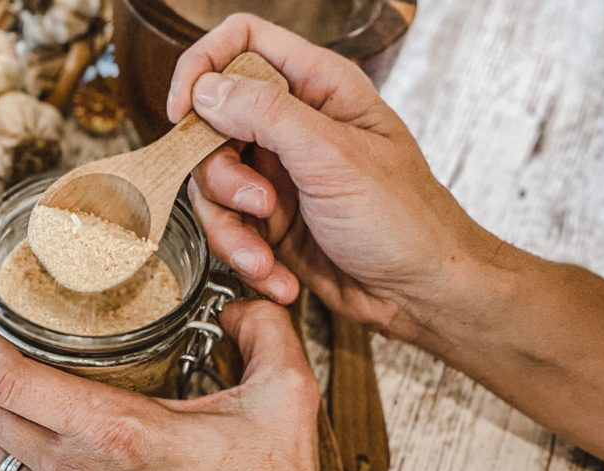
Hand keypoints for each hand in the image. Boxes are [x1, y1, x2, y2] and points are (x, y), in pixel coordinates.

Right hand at [167, 14, 488, 336]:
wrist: (419, 293)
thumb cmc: (405, 221)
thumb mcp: (334, 157)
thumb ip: (267, 114)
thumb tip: (208, 89)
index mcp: (318, 88)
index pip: (242, 43)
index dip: (203, 67)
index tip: (184, 109)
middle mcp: (292, 128)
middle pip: (212, 125)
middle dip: (221, 175)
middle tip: (255, 202)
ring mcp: (277, 176)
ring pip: (212, 185)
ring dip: (231, 229)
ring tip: (264, 254)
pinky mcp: (270, 222)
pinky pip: (228, 230)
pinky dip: (244, 257)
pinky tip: (274, 273)